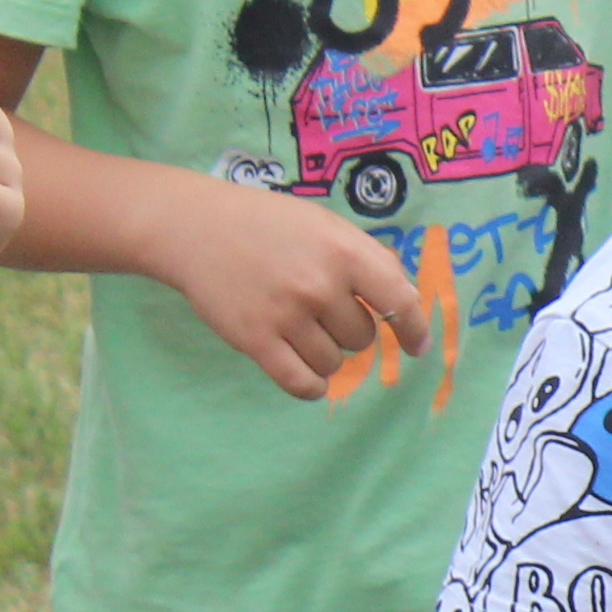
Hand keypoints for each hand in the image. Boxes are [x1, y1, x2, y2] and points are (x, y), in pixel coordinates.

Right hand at [175, 175, 435, 398]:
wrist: (194, 227)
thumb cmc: (267, 224)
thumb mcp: (325, 225)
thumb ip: (367, 259)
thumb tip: (407, 302)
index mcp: (344, 252)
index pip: (399, 302)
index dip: (413, 329)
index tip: (417, 347)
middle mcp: (319, 285)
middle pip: (362, 338)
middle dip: (348, 330)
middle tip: (318, 308)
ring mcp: (286, 314)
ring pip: (334, 362)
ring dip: (326, 353)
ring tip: (300, 327)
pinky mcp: (255, 339)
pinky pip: (301, 383)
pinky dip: (311, 387)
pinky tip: (309, 377)